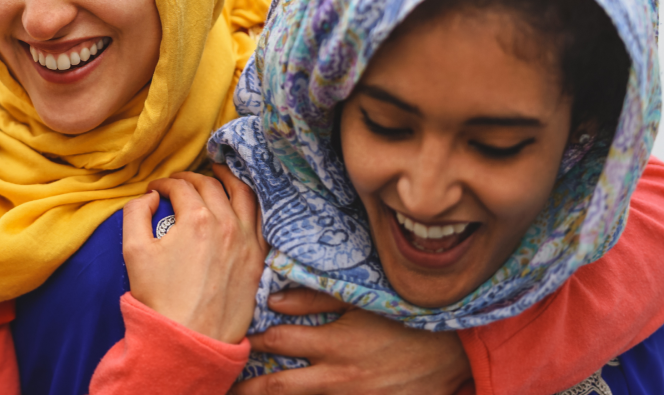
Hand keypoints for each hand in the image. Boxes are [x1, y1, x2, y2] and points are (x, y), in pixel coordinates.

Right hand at [122, 165, 265, 343]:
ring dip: (228, 178)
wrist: (188, 339)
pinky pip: (260, 220)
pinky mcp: (257, 259)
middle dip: (190, 178)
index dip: (164, 183)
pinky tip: (242, 201)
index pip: (180, 186)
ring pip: (243, 194)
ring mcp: (246, 241)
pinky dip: (251, 203)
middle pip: (210, 185)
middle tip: (179, 182)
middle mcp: (226, 224)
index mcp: (196, 219)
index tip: (155, 190)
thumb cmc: (159, 299)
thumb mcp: (133, 251)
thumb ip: (135, 213)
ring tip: (219, 172)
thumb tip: (149, 197)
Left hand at [229, 289, 471, 394]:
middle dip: (248, 388)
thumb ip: (317, 297)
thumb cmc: (405, 316)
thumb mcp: (362, 300)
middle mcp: (339, 379)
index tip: (229, 339)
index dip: (251, 342)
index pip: (278, 344)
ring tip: (247, 394)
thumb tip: (273, 300)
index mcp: (334, 347)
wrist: (457, 350)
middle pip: (280, 388)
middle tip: (223, 386)